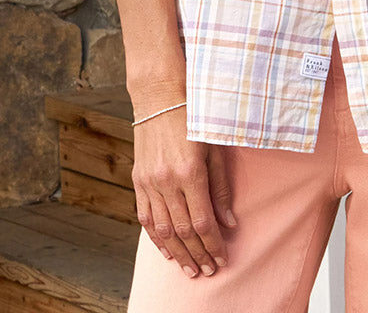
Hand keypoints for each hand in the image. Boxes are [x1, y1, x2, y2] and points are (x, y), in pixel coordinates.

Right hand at [132, 105, 236, 277]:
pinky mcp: (138, 180)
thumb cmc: (194, 117)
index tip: (222, 258)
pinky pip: (145, 217)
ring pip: (162, 229)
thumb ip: (221, 187)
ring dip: (177, 253)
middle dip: (198, 254)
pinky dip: (156, 238)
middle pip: (182, 231)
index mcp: (189, 172)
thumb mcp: (215, 148)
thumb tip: (228, 222)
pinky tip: (166, 250)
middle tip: (209, 271)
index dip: (213, 244)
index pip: (202, 221)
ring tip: (190, 269)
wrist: (160, 96)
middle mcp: (167, 180)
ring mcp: (149, 182)